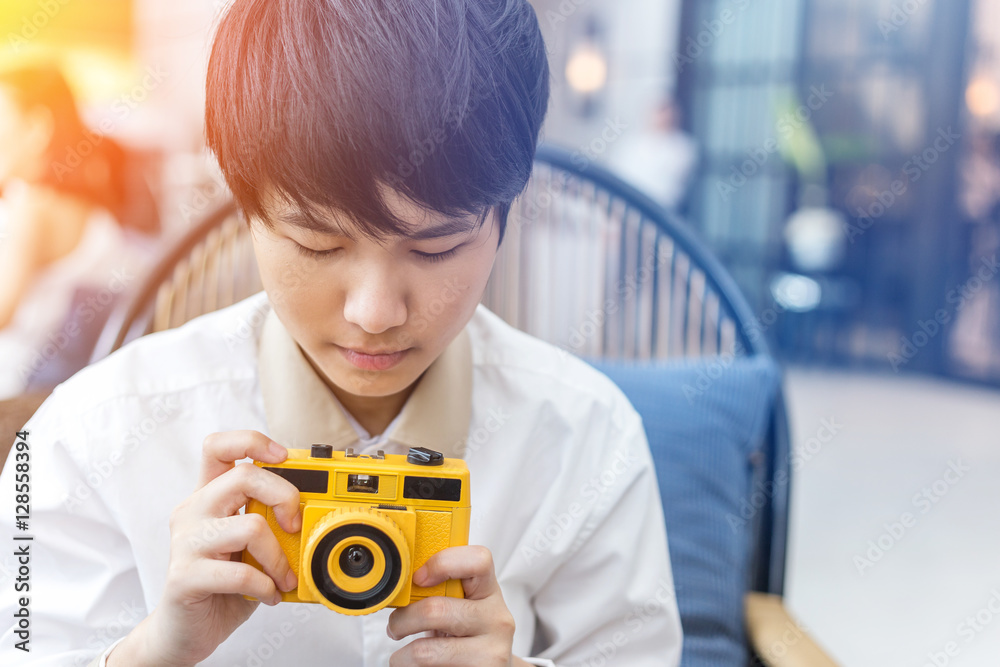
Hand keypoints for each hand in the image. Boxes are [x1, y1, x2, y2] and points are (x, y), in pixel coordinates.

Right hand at [109, 431, 300, 666]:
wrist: (184, 632)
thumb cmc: (222, 585)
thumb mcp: (249, 546)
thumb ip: (270, 522)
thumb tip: (313, 512)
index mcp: (208, 496)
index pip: (219, 447)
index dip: (252, 441)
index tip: (283, 456)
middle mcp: (193, 511)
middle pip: (243, 475)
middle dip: (284, 496)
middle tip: (295, 526)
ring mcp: (186, 543)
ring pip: (250, 526)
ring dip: (279, 557)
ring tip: (284, 577)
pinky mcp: (185, 577)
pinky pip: (240, 572)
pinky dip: (265, 586)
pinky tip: (268, 596)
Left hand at [386, 545, 530, 666]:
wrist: (490, 666)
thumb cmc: (467, 633)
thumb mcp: (461, 605)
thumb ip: (441, 589)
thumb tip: (399, 582)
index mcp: (489, 591)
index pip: (478, 560)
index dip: (442, 563)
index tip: (418, 578)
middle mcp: (496, 618)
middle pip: (435, 610)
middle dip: (402, 620)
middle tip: (396, 626)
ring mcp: (491, 650)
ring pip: (425, 651)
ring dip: (402, 655)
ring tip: (403, 656)